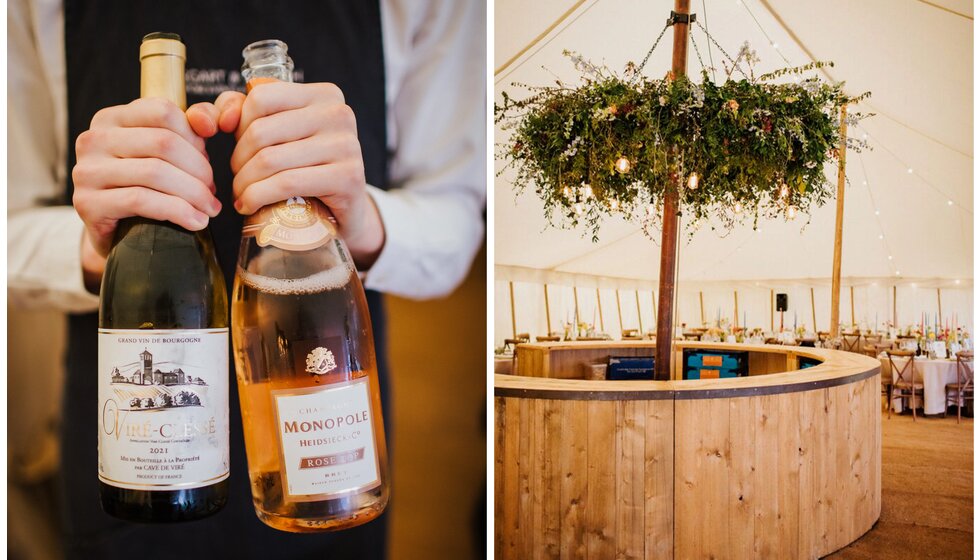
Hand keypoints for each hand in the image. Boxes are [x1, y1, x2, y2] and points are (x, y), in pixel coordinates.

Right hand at [72, 97, 219, 290]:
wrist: (118, 234)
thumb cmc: (148, 187)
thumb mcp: (169, 151)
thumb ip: (194, 125)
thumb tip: (208, 123)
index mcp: (111, 118)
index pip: (163, 112)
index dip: (194, 137)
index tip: (207, 162)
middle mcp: (93, 139)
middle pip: (163, 143)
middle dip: (199, 170)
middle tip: (212, 191)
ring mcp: (86, 171)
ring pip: (155, 172)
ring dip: (193, 194)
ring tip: (209, 208)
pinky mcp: (88, 203)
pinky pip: (141, 201)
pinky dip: (177, 212)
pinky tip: (197, 222)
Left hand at [187, 81, 384, 268]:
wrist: (346, 210)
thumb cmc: (307, 168)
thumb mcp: (279, 133)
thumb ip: (239, 111)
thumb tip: (215, 120)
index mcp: (323, 94)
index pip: (261, 97)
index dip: (239, 126)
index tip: (241, 150)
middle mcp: (338, 114)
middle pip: (262, 131)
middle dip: (239, 161)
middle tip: (239, 180)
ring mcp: (346, 145)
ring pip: (270, 159)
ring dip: (245, 183)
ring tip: (242, 195)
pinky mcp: (347, 177)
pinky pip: (287, 183)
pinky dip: (259, 197)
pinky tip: (250, 206)